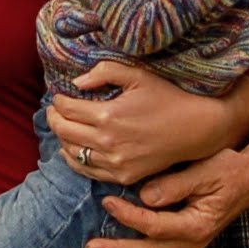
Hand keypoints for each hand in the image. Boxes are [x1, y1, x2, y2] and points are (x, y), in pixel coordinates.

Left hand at [47, 59, 248, 184]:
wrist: (195, 129)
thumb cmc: (167, 97)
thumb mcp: (138, 75)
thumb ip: (104, 72)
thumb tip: (76, 83)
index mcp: (108, 115)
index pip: (66, 109)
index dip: (57, 100)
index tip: (59, 95)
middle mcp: (108, 142)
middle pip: (63, 131)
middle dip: (53, 117)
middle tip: (55, 109)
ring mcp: (115, 162)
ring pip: (71, 152)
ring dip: (62, 137)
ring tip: (63, 125)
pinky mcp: (123, 176)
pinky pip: (87, 171)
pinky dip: (74, 159)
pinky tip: (72, 148)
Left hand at [84, 148, 248, 247]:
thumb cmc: (228, 170)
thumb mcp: (206, 171)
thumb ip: (177, 184)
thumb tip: (146, 196)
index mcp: (197, 225)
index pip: (156, 226)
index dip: (129, 216)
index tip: (106, 202)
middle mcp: (192, 242)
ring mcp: (187, 246)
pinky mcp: (181, 242)